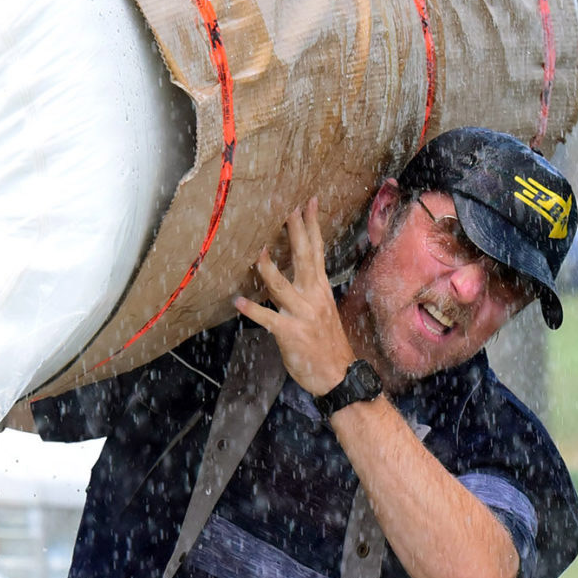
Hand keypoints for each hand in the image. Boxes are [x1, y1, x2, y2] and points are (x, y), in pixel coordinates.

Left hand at [233, 198, 356, 396]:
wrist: (339, 375)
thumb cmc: (328, 346)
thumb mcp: (323, 312)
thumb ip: (309, 293)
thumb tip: (296, 276)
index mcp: (321, 289)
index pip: (317, 250)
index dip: (312, 225)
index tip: (309, 202)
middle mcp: (313, 296)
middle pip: (303, 257)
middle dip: (295, 232)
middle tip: (288, 208)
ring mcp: (302, 314)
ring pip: (282, 285)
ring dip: (268, 267)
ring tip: (257, 251)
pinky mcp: (290, 332)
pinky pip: (267, 318)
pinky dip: (252, 309)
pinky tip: (238, 300)